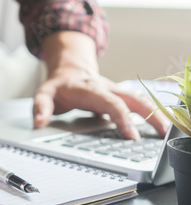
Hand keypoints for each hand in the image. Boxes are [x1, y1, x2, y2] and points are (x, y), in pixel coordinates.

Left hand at [33, 68, 170, 138]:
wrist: (68, 68)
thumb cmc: (58, 85)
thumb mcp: (43, 93)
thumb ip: (40, 107)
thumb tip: (39, 122)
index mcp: (91, 89)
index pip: (111, 103)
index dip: (122, 118)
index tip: (130, 135)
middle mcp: (107, 88)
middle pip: (134, 98)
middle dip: (150, 114)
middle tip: (161, 132)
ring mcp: (115, 91)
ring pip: (140, 99)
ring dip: (155, 113)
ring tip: (166, 131)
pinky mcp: (119, 96)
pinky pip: (137, 103)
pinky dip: (150, 113)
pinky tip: (158, 126)